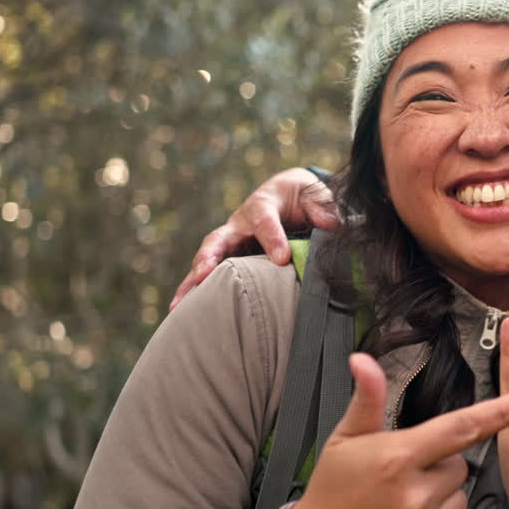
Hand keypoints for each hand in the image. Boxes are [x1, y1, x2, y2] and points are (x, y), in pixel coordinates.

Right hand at [170, 168, 338, 309]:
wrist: (289, 195)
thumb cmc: (303, 196)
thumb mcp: (315, 194)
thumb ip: (322, 206)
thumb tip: (330, 224)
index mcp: (263, 205)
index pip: (265, 220)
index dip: (272, 238)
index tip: (281, 259)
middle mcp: (239, 224)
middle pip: (219, 239)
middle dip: (210, 256)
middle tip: (205, 275)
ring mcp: (230, 243)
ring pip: (206, 261)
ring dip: (192, 283)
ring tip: (179, 307)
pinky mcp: (227, 259)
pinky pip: (207, 277)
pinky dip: (193, 293)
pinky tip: (179, 313)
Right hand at [288, 353, 508, 508]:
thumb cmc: (332, 492)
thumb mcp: (344, 440)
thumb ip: (366, 399)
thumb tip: (363, 359)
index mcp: (396, 459)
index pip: (460, 428)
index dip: (500, 413)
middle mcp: (413, 497)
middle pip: (459, 467)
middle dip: (438, 467)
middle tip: (402, 478)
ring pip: (460, 500)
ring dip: (440, 499)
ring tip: (401, 506)